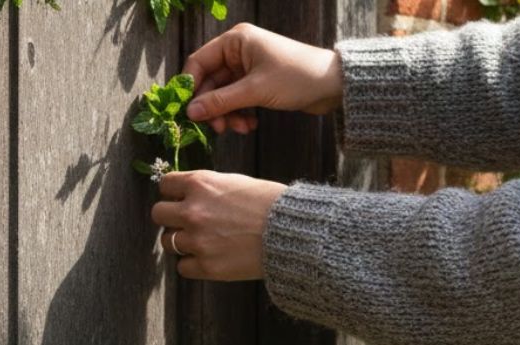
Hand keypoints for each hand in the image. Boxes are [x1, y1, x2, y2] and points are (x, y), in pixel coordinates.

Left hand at [152, 171, 286, 280]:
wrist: (292, 233)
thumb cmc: (271, 204)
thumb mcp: (237, 183)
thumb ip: (209, 188)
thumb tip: (191, 195)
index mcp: (200, 184)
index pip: (165, 185)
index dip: (173, 193)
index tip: (180, 199)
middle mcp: (192, 211)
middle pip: (158, 214)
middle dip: (171, 218)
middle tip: (187, 223)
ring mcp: (197, 241)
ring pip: (167, 242)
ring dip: (181, 242)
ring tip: (202, 242)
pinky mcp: (206, 267)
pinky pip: (183, 267)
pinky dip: (193, 264)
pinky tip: (209, 258)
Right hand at [183, 23, 342, 134]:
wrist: (333, 85)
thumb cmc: (296, 77)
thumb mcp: (255, 91)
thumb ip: (220, 101)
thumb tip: (190, 112)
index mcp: (235, 41)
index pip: (198, 62)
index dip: (190, 87)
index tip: (186, 112)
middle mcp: (238, 51)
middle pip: (210, 82)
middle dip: (212, 107)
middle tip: (217, 128)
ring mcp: (247, 67)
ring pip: (223, 94)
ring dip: (227, 114)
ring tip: (239, 129)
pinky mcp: (256, 82)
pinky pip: (237, 100)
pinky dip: (239, 113)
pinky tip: (250, 125)